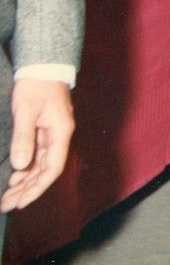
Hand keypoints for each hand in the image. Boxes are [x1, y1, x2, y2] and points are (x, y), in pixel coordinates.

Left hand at [2, 79, 73, 210]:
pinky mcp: (45, 130)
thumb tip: (19, 165)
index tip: (21, 201)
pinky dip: (27, 169)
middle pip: (47, 170)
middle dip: (28, 189)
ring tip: (8, 196)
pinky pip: (38, 156)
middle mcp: (59, 135)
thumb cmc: (36, 85)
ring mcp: (53, 133)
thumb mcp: (26, 110)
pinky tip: (15, 177)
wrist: (43, 66)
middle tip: (7, 204)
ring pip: (41, 165)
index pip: (52, 167)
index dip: (37, 187)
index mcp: (60, 131)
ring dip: (26, 182)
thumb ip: (23, 137)